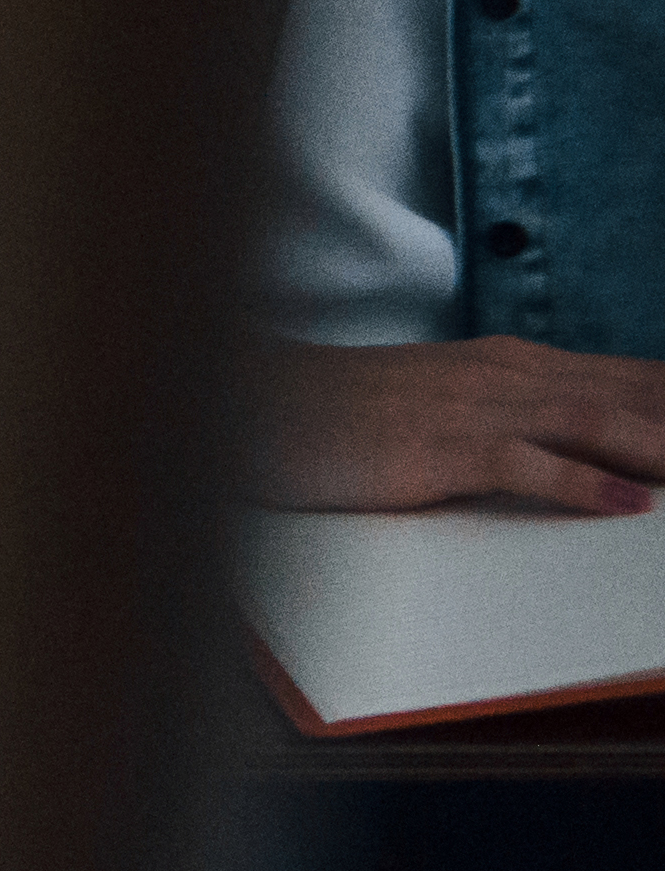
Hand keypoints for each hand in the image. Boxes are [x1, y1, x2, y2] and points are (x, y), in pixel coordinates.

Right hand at [251, 331, 664, 513]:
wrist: (244, 401)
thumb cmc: (338, 413)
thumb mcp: (438, 406)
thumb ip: (512, 416)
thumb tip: (584, 445)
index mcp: (510, 363)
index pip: (633, 377)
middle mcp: (505, 374)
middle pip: (635, 395)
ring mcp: (471, 408)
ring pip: (599, 424)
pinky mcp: (436, 449)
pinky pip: (527, 465)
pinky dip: (587, 486)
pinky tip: (635, 507)